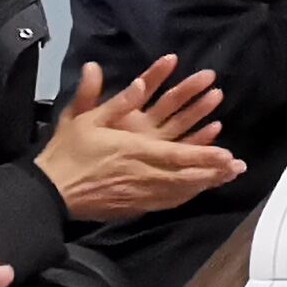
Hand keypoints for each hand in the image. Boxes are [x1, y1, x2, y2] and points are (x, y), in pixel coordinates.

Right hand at [36, 57, 241, 220]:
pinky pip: (166, 203)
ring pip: (179, 192)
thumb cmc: (67, 152)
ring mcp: (138, 195)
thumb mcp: (86, 119)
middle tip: (237, 168)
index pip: (178, 155)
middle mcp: (141, 175)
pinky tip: (195, 192)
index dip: (205, 156)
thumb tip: (138, 80)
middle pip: (186, 177)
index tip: (228, 155)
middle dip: (214, 172)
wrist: (48, 191)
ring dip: (204, 185)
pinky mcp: (132, 207)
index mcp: (133, 151)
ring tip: (225, 179)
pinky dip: (184, 196)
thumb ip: (116, 100)